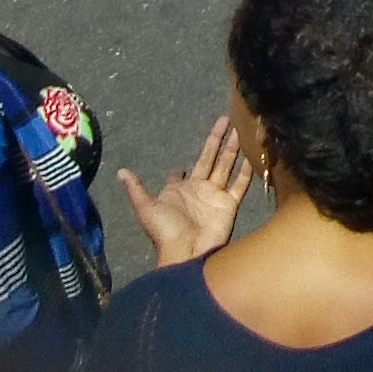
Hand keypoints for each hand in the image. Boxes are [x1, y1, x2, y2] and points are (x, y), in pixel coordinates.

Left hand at [116, 118, 252, 263]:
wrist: (186, 253)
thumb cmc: (166, 230)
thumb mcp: (146, 208)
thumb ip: (136, 189)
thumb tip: (120, 171)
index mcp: (179, 190)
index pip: (181, 172)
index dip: (184, 162)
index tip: (182, 155)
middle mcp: (198, 189)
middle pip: (209, 158)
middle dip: (216, 139)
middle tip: (225, 118)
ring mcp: (215, 195)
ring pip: (226, 165)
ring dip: (233, 147)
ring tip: (241, 128)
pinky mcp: (229, 203)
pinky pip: (239, 183)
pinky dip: (246, 169)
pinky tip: (253, 154)